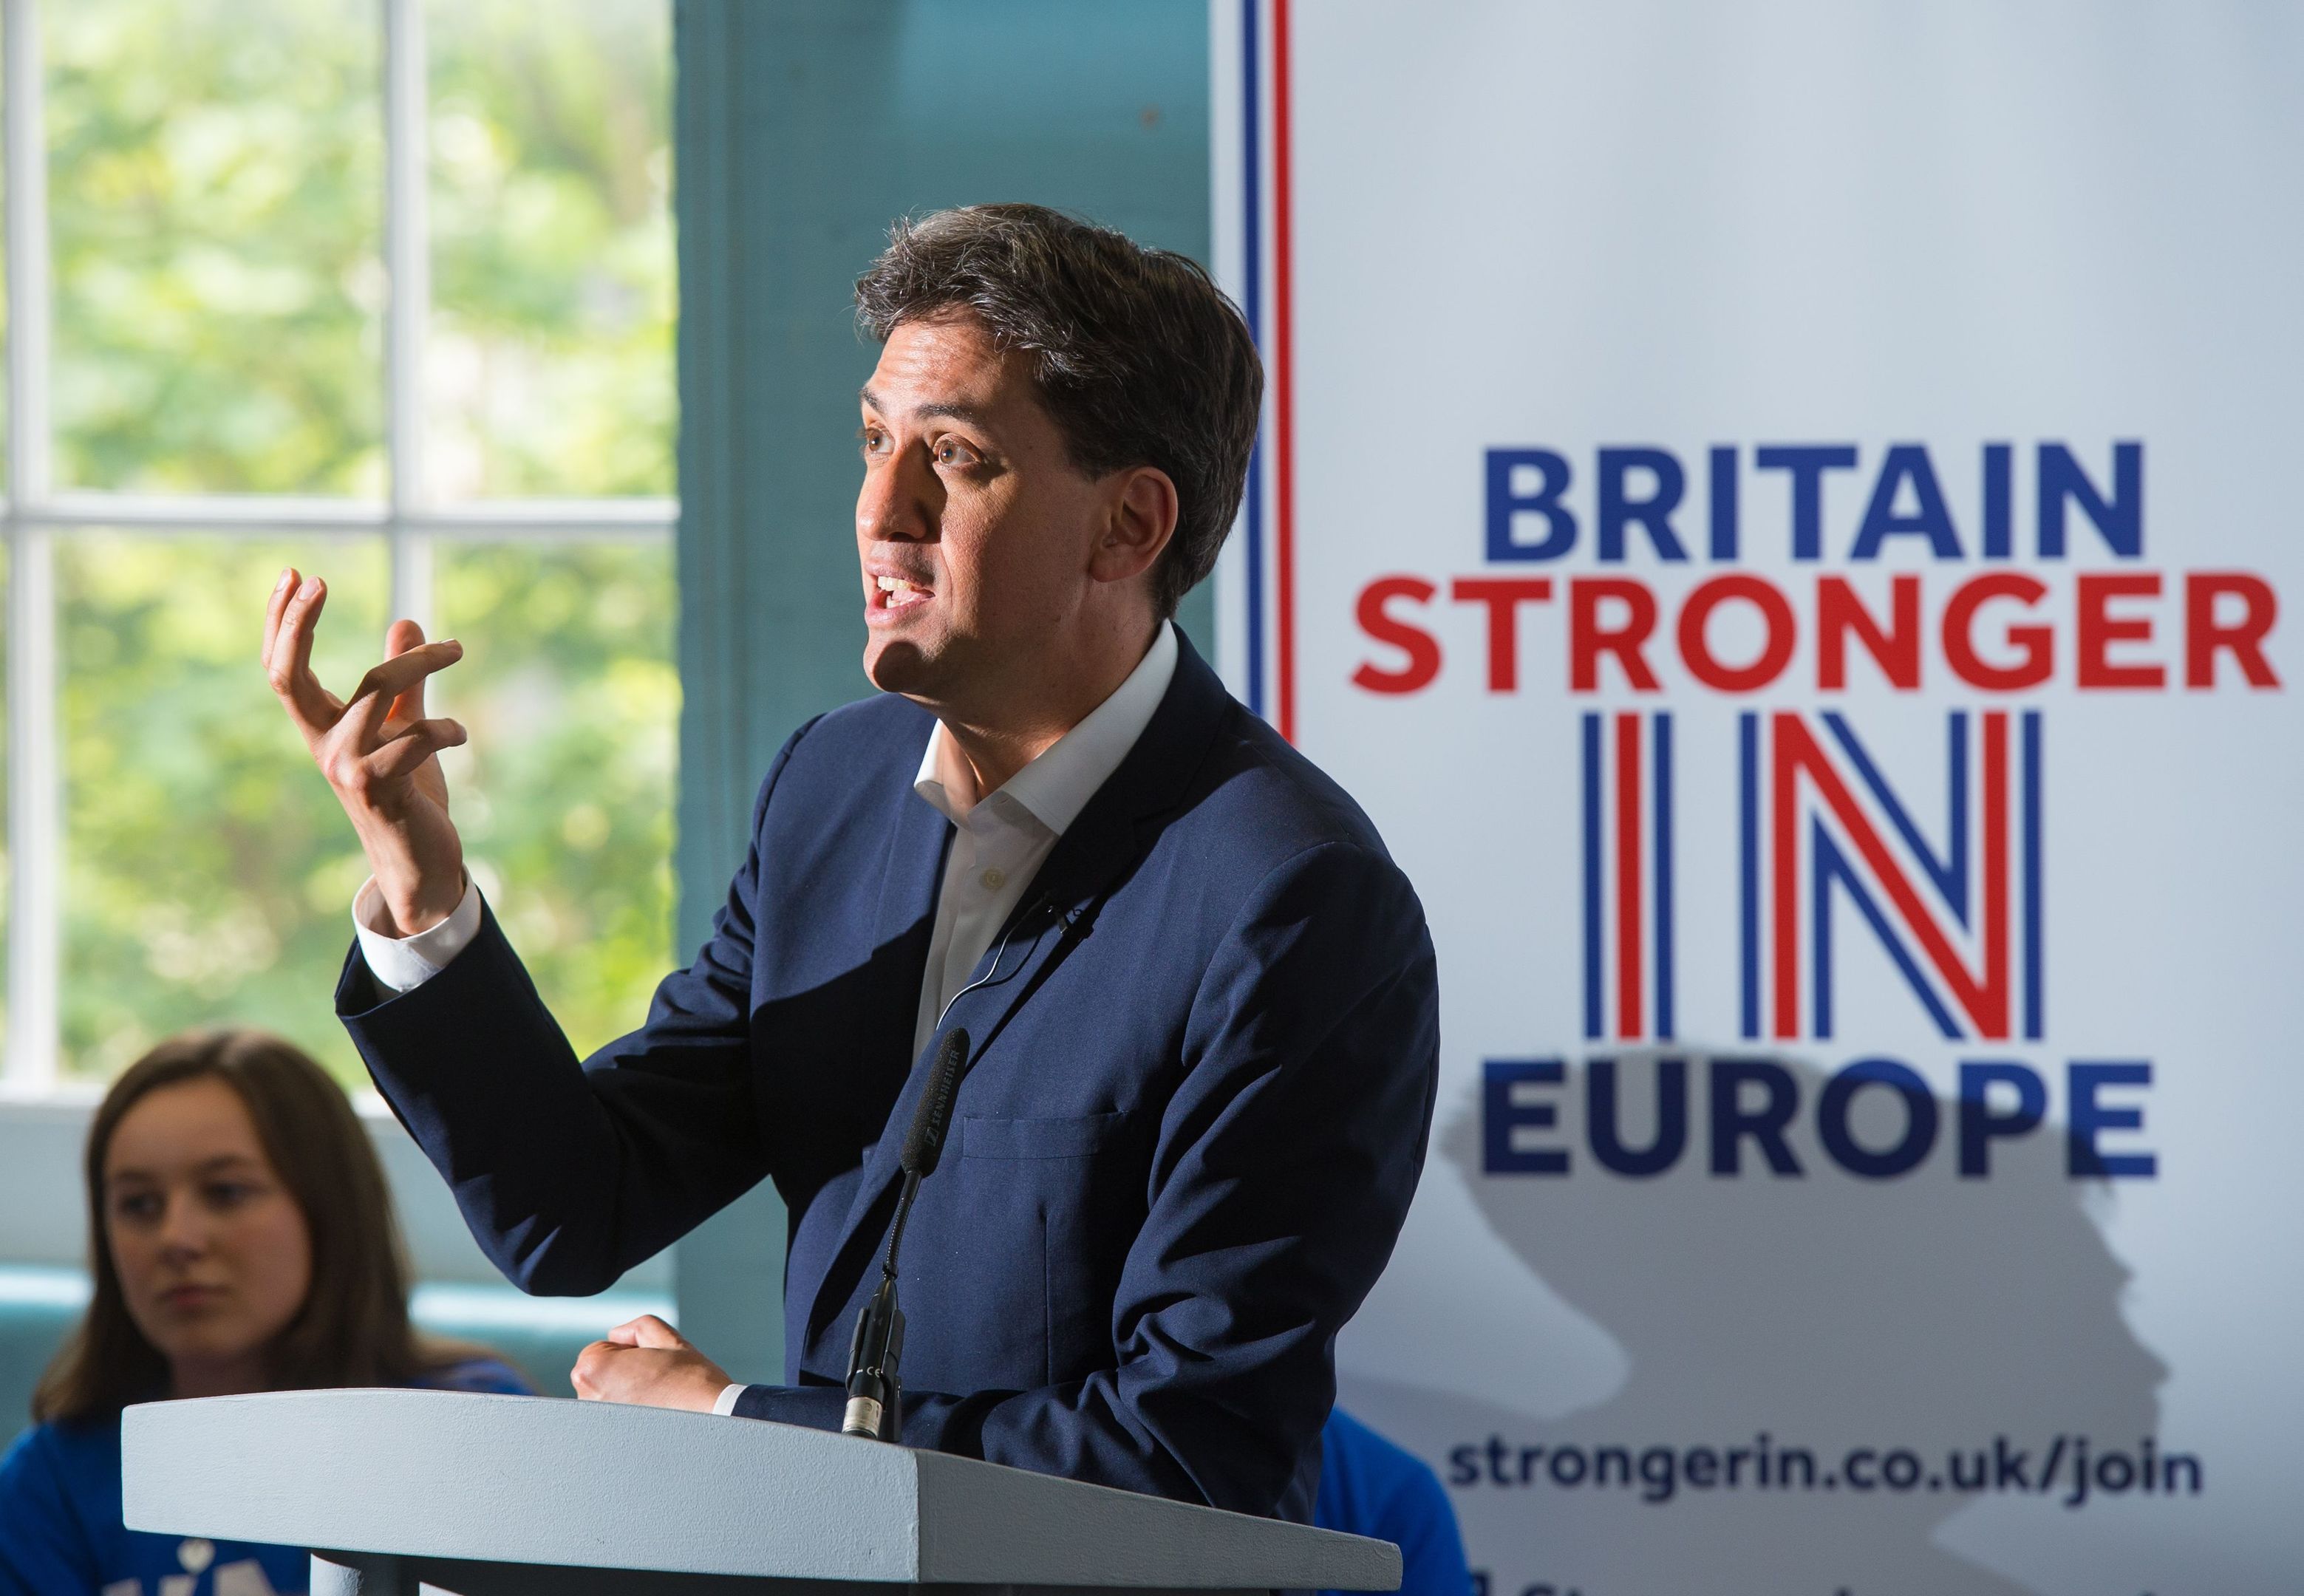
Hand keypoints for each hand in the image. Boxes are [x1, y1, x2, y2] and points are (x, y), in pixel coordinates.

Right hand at [262, 568, 468, 934]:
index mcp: (322, 729)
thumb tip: (405, 621)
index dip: (279, 623)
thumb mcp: (402, 727)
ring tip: (457, 649)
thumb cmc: (410, 793)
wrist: (421, 861)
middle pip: (291, 675)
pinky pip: (413, 737)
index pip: (281, 669)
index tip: (294, 573)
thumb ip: (403, 682)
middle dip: (297, 624)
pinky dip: (445, 726)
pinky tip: (461, 733)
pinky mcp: (378, 789)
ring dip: (420, 661)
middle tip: (320, 581)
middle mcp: (323, 747)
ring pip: (373, 689)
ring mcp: (345, 769)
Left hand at [571, 1315, 733, 1411]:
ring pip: (606, 1397)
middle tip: (653, 1381)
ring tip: (653, 1400)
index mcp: (592, 1369)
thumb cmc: (689, 1382)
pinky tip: (649, 1419)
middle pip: (600, 1373)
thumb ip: (634, 1327)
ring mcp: (594, 1425)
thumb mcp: (665, 1337)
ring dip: (624, 1396)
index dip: (629, 1351)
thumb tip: (619, 1337)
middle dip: (623, 1372)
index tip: (649, 1364)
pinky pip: (612, 1420)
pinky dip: (627, 1418)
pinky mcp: (605, 1443)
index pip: (601, 1348)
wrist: (710, 1417)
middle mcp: (584, 1398)